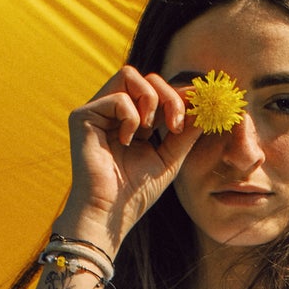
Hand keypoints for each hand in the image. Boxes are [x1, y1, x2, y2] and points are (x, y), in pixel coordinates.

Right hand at [61, 66, 201, 252]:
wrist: (110, 214)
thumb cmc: (135, 193)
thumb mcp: (170, 157)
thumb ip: (185, 131)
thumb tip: (205, 106)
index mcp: (131, 120)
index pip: (156, 90)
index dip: (179, 93)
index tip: (199, 106)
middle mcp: (111, 111)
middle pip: (145, 76)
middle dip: (169, 96)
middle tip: (175, 125)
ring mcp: (96, 111)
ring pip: (128, 74)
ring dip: (150, 100)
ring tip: (149, 131)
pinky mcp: (82, 116)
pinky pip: (117, 97)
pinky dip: (131, 118)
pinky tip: (126, 142)